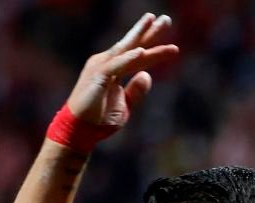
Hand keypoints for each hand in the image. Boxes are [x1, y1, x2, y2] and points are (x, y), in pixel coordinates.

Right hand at [66, 13, 178, 127]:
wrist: (80, 131)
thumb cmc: (98, 120)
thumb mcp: (124, 106)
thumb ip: (136, 91)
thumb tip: (147, 75)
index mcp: (113, 71)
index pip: (138, 58)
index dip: (155, 52)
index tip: (175, 48)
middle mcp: (106, 64)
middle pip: (132, 46)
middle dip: (148, 31)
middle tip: (165, 19)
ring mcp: (100, 68)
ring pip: (124, 49)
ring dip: (139, 35)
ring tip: (152, 21)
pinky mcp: (97, 77)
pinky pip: (115, 65)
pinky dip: (128, 58)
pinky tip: (141, 51)